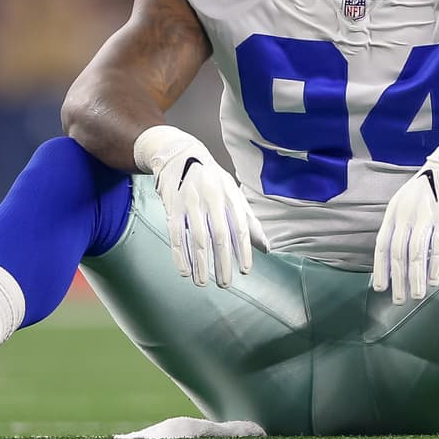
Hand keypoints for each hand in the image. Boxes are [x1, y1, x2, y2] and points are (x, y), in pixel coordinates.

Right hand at [134, 125, 266, 287]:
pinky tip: (184, 271)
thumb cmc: (212, 179)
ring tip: (203, 283)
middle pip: (219, 236)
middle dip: (222, 263)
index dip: (243, 250)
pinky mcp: (172, 207)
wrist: (180, 154)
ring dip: (200, 264)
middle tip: (225, 284)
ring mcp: (191, 203)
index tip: (245, 270)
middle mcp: (211, 199)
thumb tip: (266, 247)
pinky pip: (177, 235)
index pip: (240, 227)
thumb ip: (249, 220)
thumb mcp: (233, 193)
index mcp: (230, 196)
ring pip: (197, 238)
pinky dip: (180, 255)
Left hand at [371, 125, 438, 303]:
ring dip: (416, 277)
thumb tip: (394, 255)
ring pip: (417, 253)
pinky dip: (436, 265)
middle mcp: (406, 215)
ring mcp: (425, 216)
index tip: (380, 287)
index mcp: (394, 212)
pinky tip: (435, 279)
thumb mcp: (405, 202)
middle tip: (399, 299)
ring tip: (417, 295)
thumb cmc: (428, 188)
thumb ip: (400, 226)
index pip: (382, 245)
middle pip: (399, 252)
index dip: (381, 267)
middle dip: (398, 279)